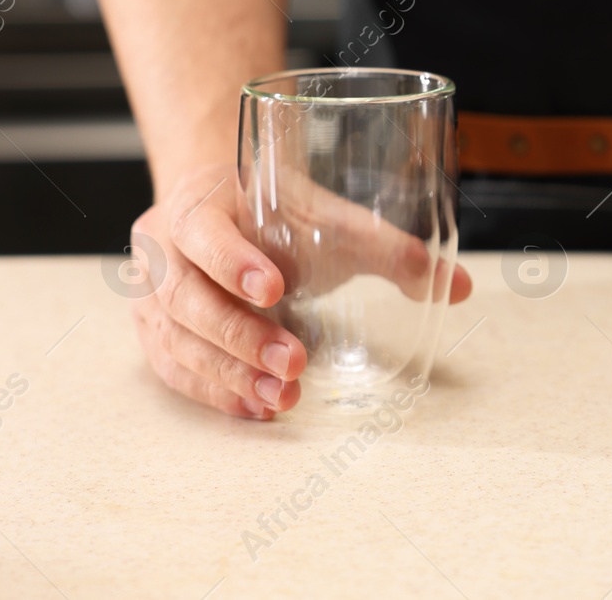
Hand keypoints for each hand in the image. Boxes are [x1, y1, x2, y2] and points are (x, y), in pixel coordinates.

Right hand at [129, 163, 470, 419]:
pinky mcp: (156, 332)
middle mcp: (162, 251)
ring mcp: (151, 296)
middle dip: (243, 336)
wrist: (219, 201)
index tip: (275, 289)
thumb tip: (460, 286)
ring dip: (231, 374)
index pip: (204, 233)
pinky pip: (176, 370)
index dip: (234, 262)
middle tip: (294, 363)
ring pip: (180, 341)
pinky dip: (216, 392)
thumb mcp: (329, 216)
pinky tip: (255, 409)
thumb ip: (389, 248)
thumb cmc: (275, 210)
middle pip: (190, 299)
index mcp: (198, 205)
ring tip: (283, 398)